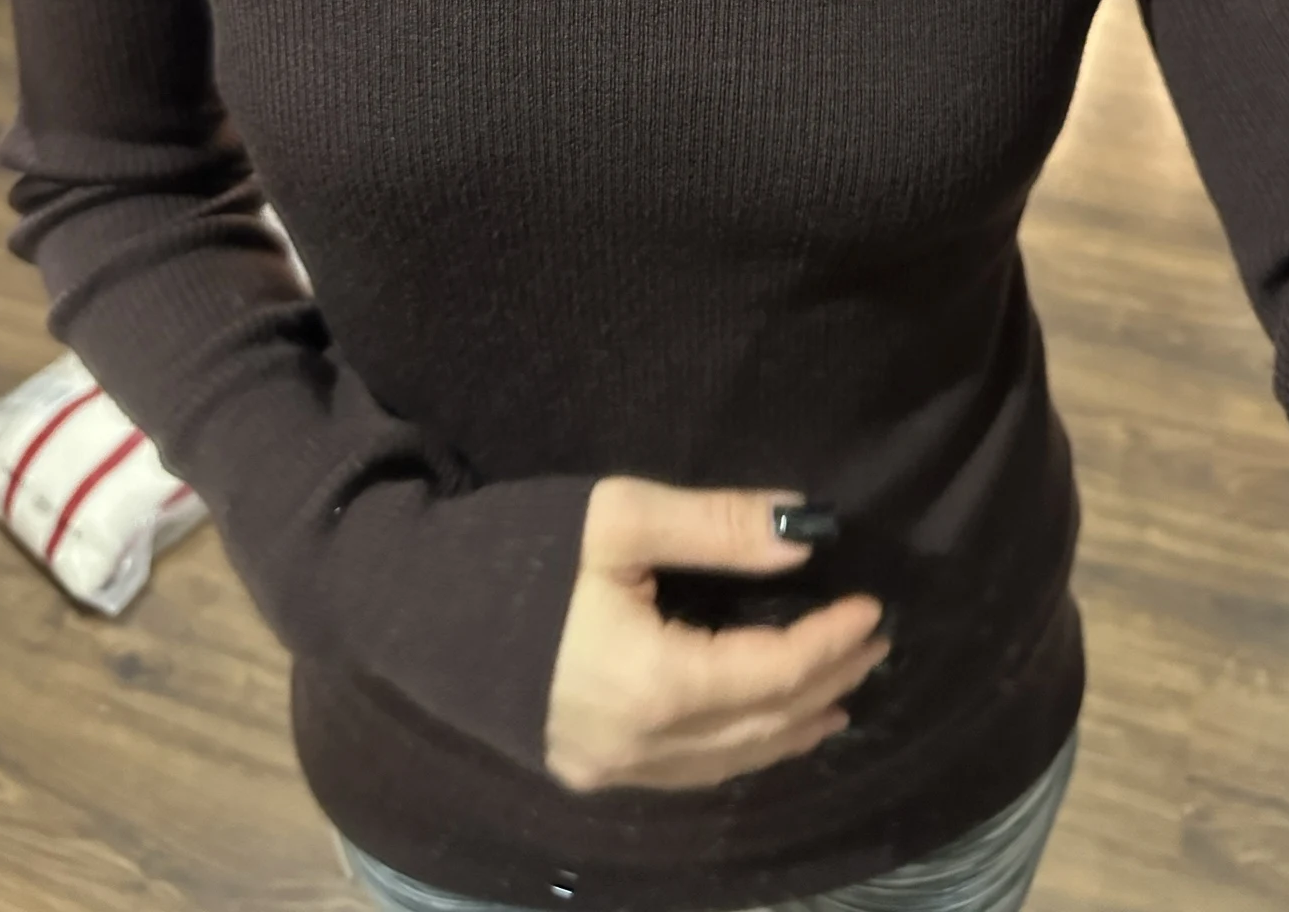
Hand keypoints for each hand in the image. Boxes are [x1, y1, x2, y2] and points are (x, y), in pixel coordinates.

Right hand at [544, 477, 887, 792]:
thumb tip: (805, 531)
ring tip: (841, 690)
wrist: (415, 606)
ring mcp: (612, 768)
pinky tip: (765, 727)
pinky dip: (743, 745)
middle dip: (826, 680)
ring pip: (730, 759)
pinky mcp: (590, 769)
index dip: (829, 641)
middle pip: (761, 723)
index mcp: (650, 683)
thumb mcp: (619, 518)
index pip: (772, 673)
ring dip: (792, 722)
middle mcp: (639, 745)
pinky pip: (692, 770)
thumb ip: (718, 527)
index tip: (872, 606)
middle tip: (873, 640)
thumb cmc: (518, 550)